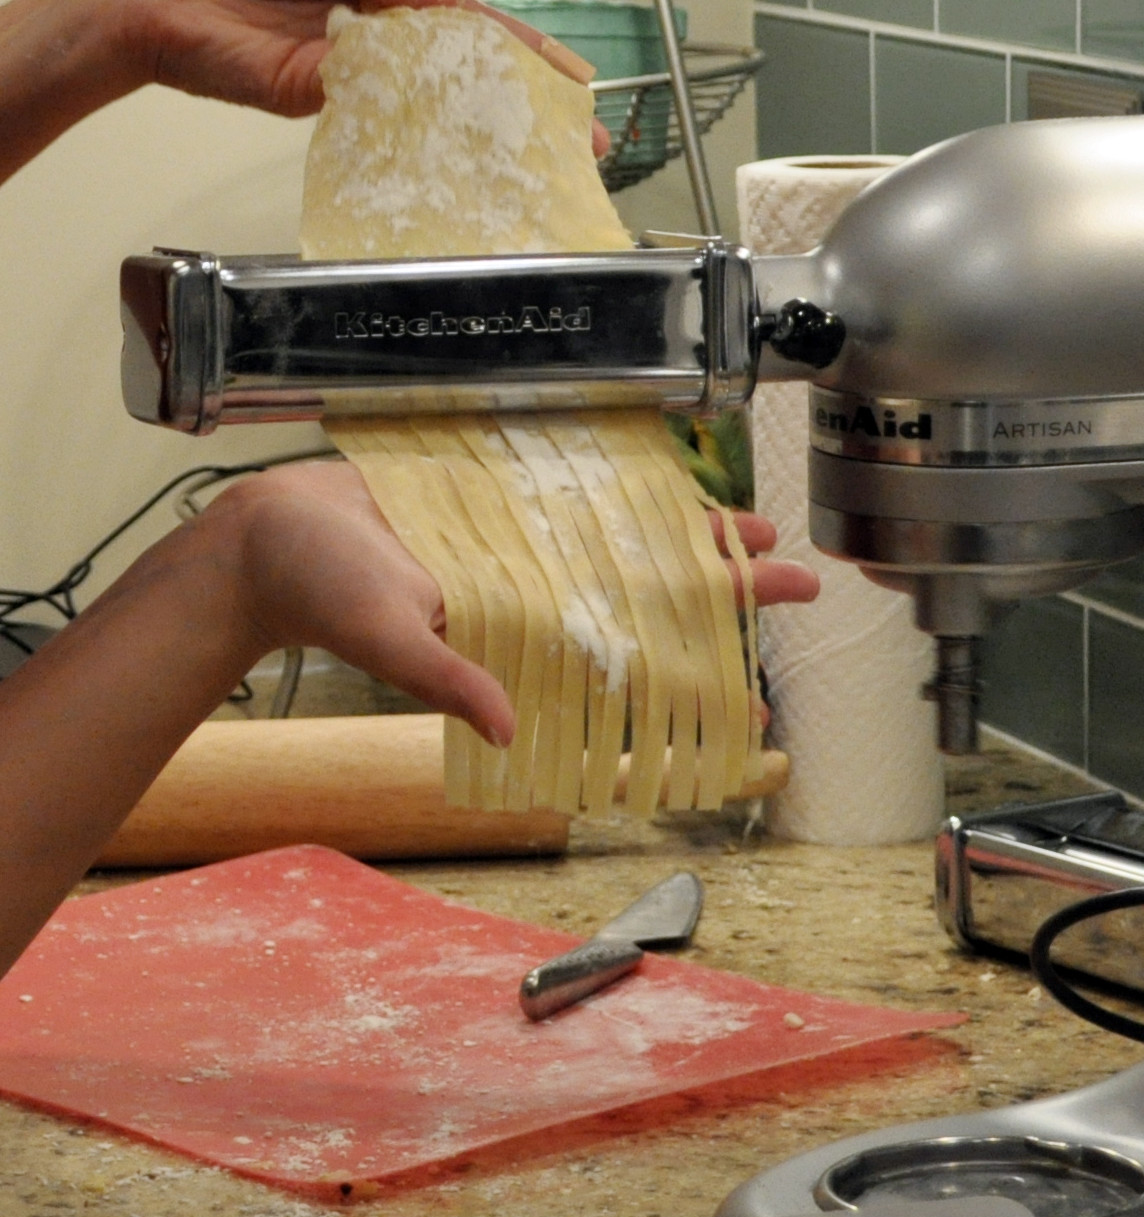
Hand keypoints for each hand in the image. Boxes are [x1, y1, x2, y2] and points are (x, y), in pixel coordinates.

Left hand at [97, 0, 601, 118]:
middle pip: (460, 73)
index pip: (458, 21)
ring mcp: (349, 81)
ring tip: (543, 142)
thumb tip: (440, 8)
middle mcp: (370, 45)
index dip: (513, 44)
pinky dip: (424, 115)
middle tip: (578, 134)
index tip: (564, 71)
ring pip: (431, 100)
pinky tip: (471, 126)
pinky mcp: (319, 104)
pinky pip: (382, 110)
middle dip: (522, 100)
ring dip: (486, 119)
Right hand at [203, 460, 818, 745]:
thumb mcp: (385, 640)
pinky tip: (683, 487)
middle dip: (726, 595)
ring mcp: (531, 551)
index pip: (635, 672)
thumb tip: (508, 729)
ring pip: (636, 549)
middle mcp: (544, 601)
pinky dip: (639, 494)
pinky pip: (590, 499)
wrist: (271, 534)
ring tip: (759, 534)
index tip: (757, 704)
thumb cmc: (318, 594)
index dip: (695, 685)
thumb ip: (444, 681)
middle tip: (799, 586)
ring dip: (697, 543)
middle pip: (656, 601)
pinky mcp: (509, 502)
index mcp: (528, 640)